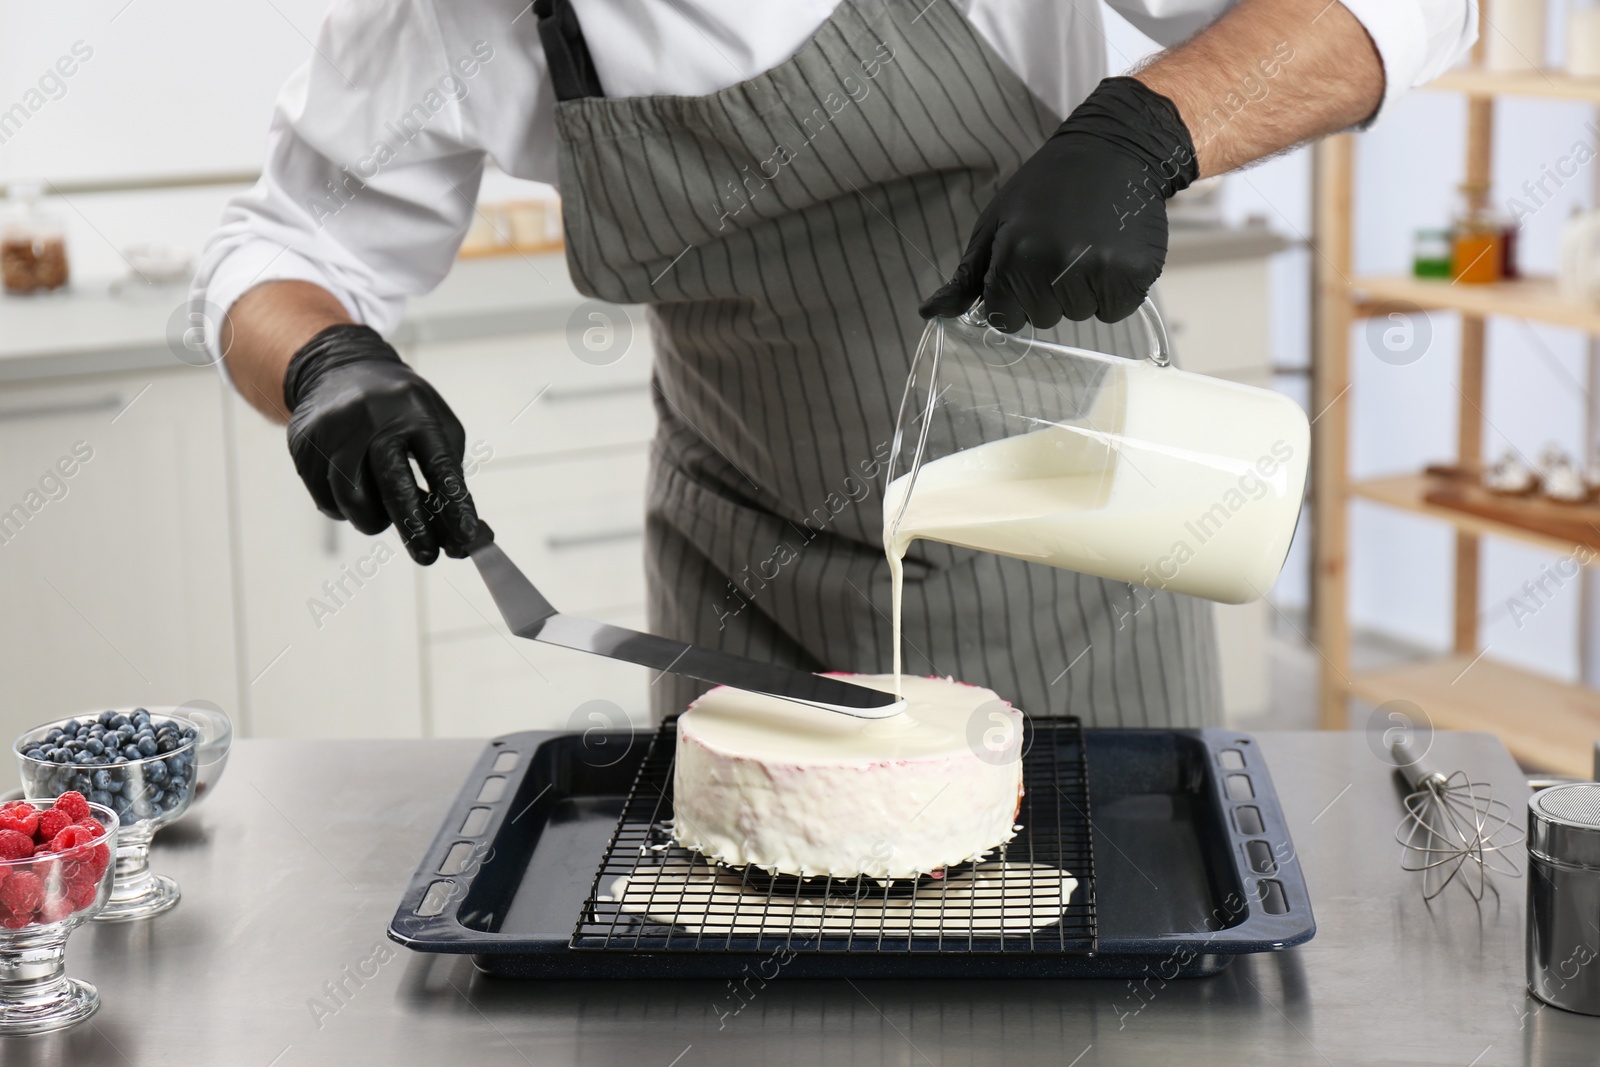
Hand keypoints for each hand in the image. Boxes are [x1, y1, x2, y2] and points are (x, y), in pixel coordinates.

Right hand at [283, 324, 482, 564]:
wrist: (338, 369)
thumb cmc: (400, 410)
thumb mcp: (434, 425)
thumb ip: (448, 477)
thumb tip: (462, 538)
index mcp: (413, 409)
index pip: (438, 464)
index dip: (453, 505)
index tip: (466, 539)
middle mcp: (371, 415)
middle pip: (391, 483)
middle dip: (414, 528)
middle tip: (428, 557)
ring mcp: (332, 429)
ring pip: (351, 499)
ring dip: (374, 520)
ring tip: (384, 514)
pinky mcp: (303, 443)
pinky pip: (325, 498)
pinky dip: (345, 509)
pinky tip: (355, 492)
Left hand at [920, 77, 1197, 330]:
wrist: (1114, 150)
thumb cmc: (1046, 187)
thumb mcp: (995, 224)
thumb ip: (965, 277)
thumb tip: (928, 313)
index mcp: (1015, 255)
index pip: (1005, 318)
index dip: (1014, 296)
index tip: (1026, 265)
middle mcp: (1056, 266)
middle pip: (1043, 319)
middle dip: (1048, 292)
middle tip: (1062, 246)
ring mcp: (1099, 271)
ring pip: (1080, 315)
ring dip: (1081, 290)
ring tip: (1088, 244)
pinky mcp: (1134, 274)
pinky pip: (1114, 310)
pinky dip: (1113, 291)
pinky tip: (1111, 253)